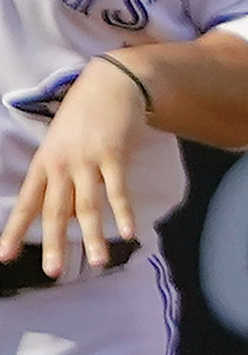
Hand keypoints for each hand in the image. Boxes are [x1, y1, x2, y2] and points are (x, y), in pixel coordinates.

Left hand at [0, 54, 147, 275]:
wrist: (110, 82)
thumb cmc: (83, 116)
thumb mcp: (59, 143)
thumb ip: (59, 176)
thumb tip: (60, 212)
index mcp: (44, 163)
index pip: (26, 202)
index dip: (14, 230)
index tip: (5, 256)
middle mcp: (62, 164)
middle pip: (56, 210)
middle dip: (54, 242)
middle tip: (52, 271)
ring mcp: (88, 159)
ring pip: (88, 205)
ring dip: (93, 236)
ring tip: (97, 263)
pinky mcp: (114, 154)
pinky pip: (118, 189)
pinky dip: (123, 212)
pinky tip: (129, 232)